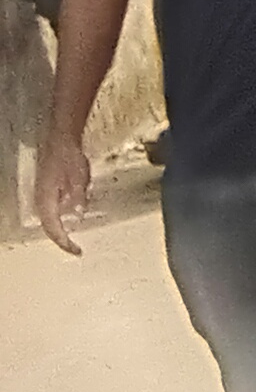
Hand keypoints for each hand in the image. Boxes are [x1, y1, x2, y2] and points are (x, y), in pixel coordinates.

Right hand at [33, 137, 87, 255]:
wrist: (60, 141)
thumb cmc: (68, 157)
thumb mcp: (79, 180)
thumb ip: (78, 199)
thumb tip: (78, 215)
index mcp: (47, 200)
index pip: (53, 229)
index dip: (64, 242)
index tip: (76, 251)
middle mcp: (41, 200)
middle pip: (49, 227)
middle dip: (61, 240)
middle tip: (75, 249)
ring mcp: (43, 196)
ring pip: (49, 220)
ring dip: (60, 231)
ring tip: (73, 241)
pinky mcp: (47, 191)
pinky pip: (52, 211)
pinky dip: (60, 220)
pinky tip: (72, 221)